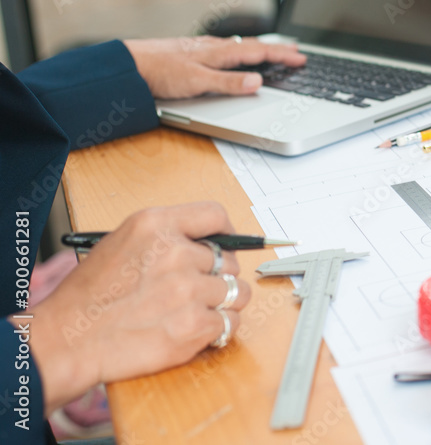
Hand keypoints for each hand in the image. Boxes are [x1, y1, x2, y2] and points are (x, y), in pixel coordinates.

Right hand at [18, 203, 250, 413]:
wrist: (67, 341)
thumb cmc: (88, 297)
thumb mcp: (122, 242)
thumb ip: (165, 237)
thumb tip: (206, 244)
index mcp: (155, 225)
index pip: (215, 215)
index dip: (227, 233)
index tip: (228, 244)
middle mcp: (175, 253)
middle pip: (228, 260)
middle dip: (217, 276)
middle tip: (194, 291)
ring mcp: (188, 290)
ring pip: (236, 292)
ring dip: (221, 304)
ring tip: (193, 311)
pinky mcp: (195, 325)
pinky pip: (231, 322)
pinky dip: (219, 329)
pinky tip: (195, 330)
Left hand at [124, 36, 305, 98]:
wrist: (130, 65)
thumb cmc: (161, 72)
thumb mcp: (199, 82)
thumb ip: (229, 84)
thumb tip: (257, 82)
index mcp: (221, 53)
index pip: (260, 53)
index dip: (282, 56)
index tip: (301, 59)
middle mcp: (215, 47)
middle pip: (254, 46)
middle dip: (277, 50)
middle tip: (297, 52)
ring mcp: (205, 48)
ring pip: (241, 47)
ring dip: (261, 49)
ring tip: (274, 51)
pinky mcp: (195, 52)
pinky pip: (228, 49)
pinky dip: (243, 51)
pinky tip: (238, 54)